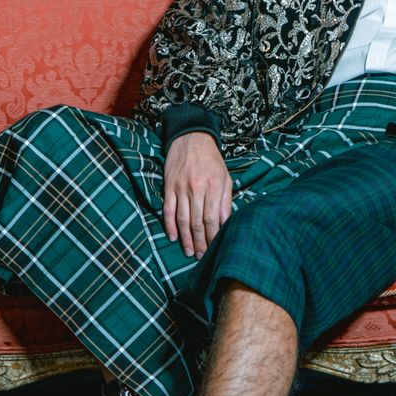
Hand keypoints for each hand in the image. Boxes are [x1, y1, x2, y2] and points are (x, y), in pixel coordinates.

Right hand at [163, 133, 232, 257]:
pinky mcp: (169, 186)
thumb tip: (227, 223)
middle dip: (200, 242)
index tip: (214, 248)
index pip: (213, 218)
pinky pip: (168, 210)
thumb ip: (226, 200)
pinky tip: (172, 237)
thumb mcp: (225, 177)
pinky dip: (170, 225)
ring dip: (185, 238)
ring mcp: (181, 188)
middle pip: (197, 222)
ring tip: (189, 252)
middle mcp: (197, 189)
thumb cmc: (212, 160)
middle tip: (201, 257)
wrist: (191, 138)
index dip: (213, 236)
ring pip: (183, 219)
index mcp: (214, 187)